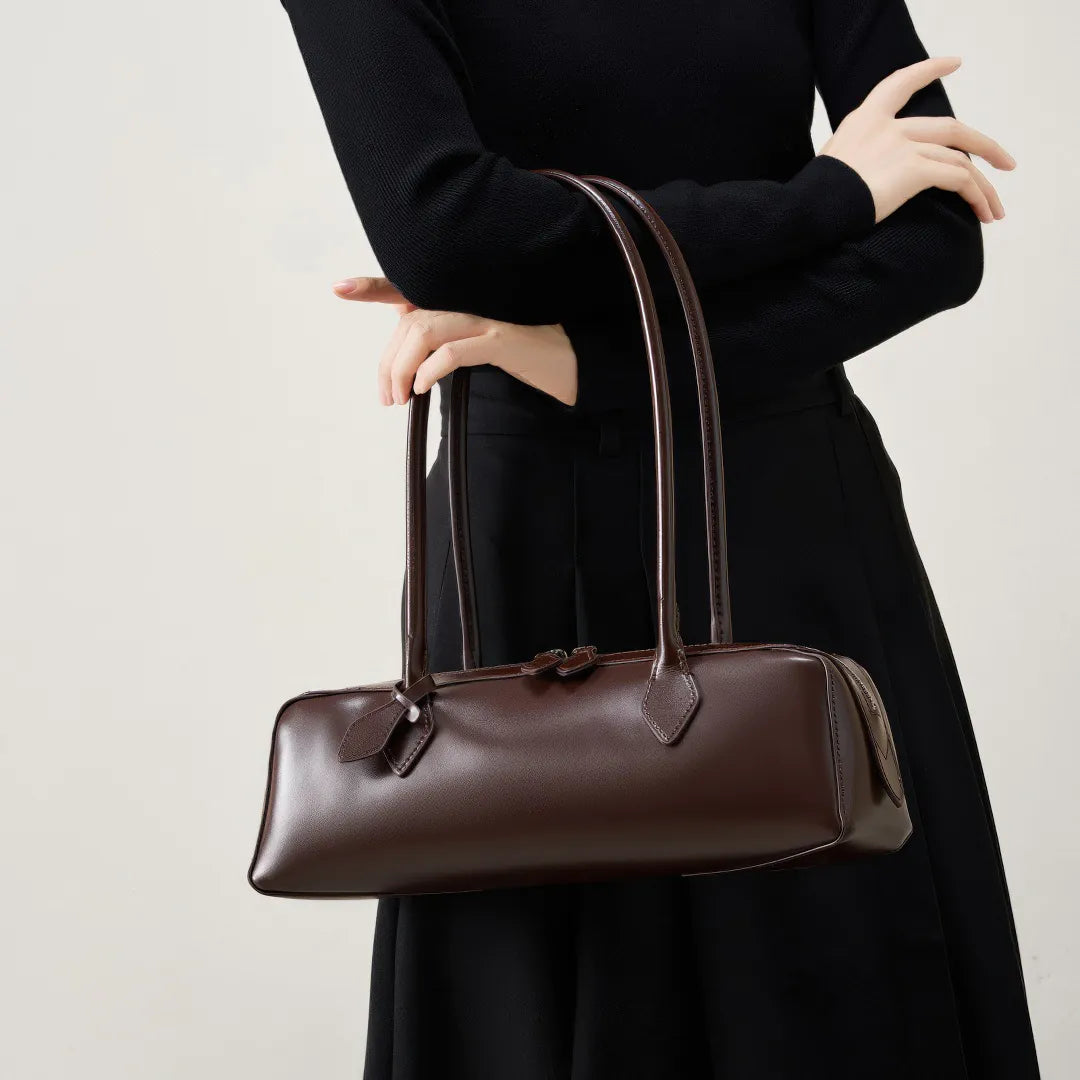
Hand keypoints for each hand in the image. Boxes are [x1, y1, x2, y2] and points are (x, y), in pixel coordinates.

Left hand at [332, 277, 577, 404]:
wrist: (572, 363)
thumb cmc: (524, 356)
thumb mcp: (479, 344)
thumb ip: (445, 340)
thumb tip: (408, 360)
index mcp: (459, 299)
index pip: (407, 290)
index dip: (372, 287)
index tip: (339, 288)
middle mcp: (469, 300)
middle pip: (409, 323)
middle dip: (388, 363)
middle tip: (387, 397)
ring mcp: (486, 316)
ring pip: (425, 332)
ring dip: (403, 369)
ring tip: (401, 397)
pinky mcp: (502, 339)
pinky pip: (455, 350)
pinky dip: (431, 369)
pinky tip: (424, 388)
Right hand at [820, 57, 1015, 224]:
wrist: (810, 207)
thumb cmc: (813, 196)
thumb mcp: (832, 163)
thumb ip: (856, 155)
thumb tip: (868, 172)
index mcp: (865, 120)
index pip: (900, 84)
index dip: (929, 70)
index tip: (953, 63)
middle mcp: (889, 127)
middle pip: (951, 128)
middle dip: (984, 145)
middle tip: (1004, 162)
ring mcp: (904, 146)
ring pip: (961, 159)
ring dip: (983, 186)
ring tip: (995, 209)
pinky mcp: (914, 169)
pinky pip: (958, 179)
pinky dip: (976, 196)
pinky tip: (983, 212)